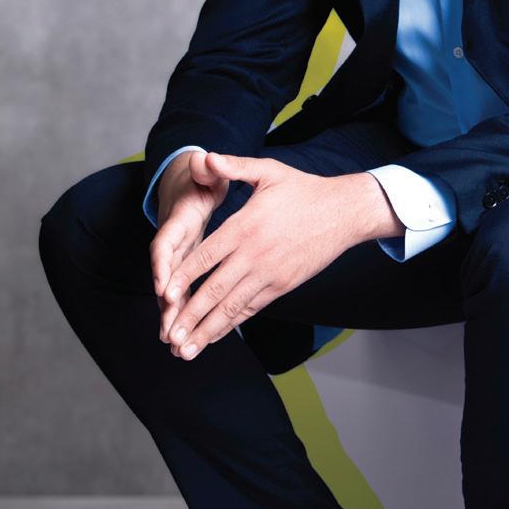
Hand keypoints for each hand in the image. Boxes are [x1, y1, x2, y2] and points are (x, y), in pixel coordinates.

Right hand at [151, 150, 229, 341]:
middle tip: (168, 332)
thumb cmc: (201, 176)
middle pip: (165, 276)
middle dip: (166, 305)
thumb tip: (204, 158)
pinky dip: (186, 314)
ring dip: (174, 317)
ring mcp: (179, 256)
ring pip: (173, 291)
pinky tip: (191, 338)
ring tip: (175, 347)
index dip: (163, 266)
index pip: (165, 243)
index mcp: (178, 219)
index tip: (163, 288)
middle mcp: (174, 242)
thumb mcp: (205, 169)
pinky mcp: (187, 266)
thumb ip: (206, 167)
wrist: (190, 181)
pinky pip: (185, 293)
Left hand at [158, 152, 401, 359]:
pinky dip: (230, 325)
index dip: (183, 277)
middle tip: (168, 338)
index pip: (207, 257)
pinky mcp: (282, 285)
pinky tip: (214, 336)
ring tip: (185, 350)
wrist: (344, 213)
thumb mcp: (268, 171)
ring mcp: (270, 274)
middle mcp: (255, 255)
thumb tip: (206, 157)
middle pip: (215, 291)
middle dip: (190, 317)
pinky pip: (251, 308)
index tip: (164, 296)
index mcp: (246, 227)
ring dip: (207, 330)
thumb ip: (234, 166)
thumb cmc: (304, 190)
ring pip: (232, 308)